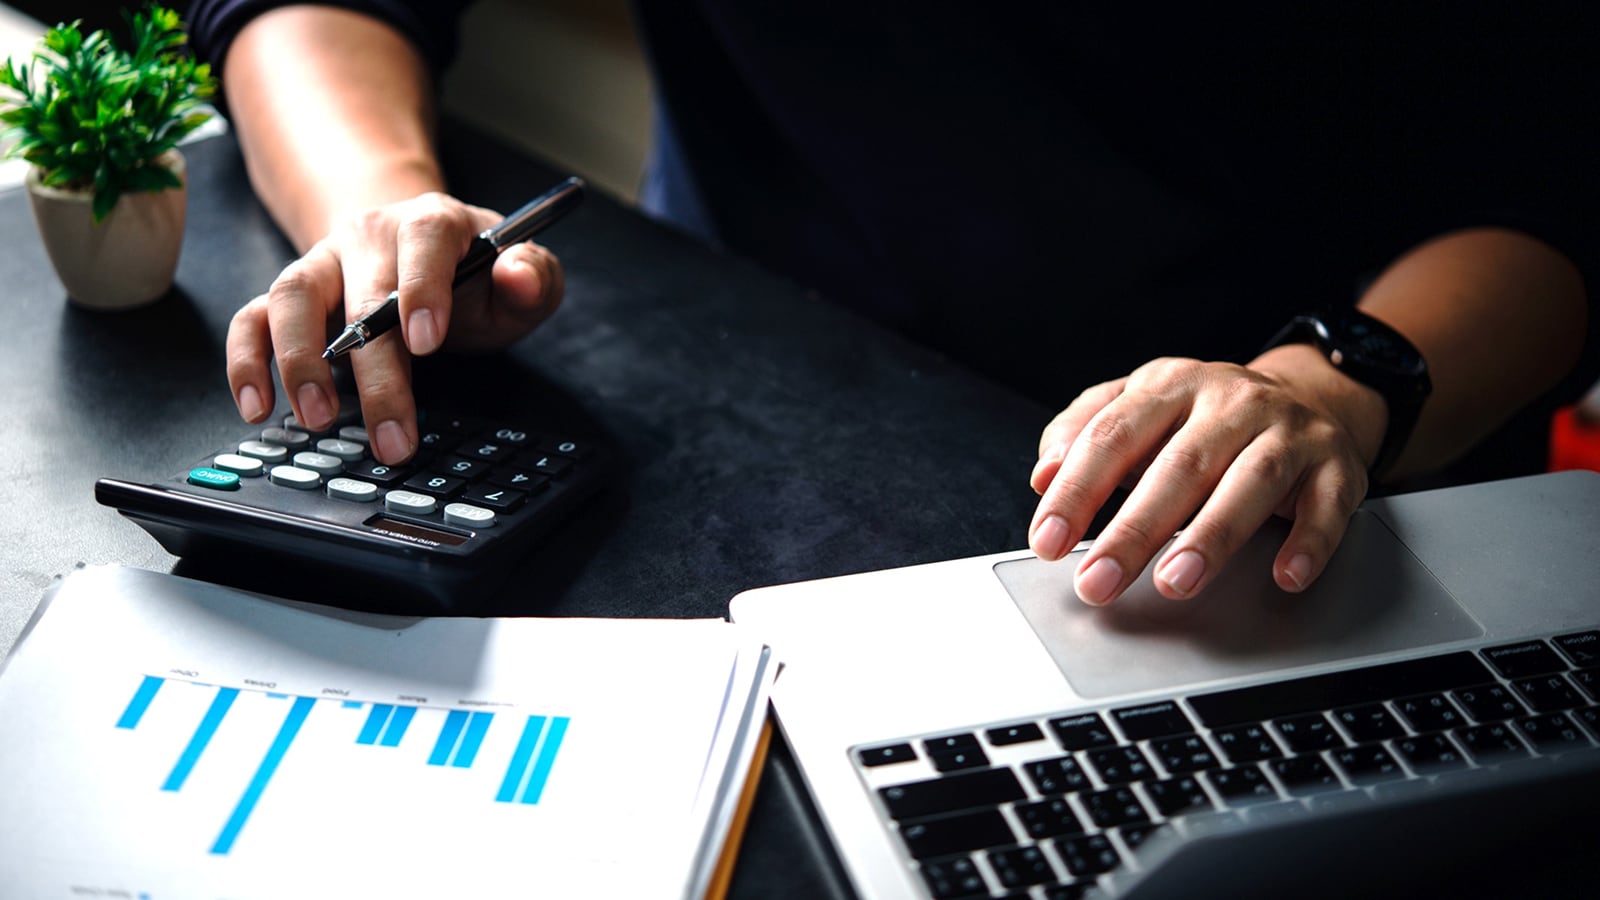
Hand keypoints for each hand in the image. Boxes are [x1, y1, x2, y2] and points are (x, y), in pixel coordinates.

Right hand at [225, 192, 565, 462]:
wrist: (416, 245)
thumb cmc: (473, 272)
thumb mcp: (519, 273)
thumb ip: (533, 277)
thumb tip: (520, 276)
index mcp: (430, 222)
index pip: (424, 242)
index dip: (423, 288)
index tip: (426, 342)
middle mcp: (368, 235)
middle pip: (363, 294)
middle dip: (375, 371)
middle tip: (391, 437)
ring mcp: (322, 262)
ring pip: (292, 297)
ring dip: (298, 360)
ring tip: (317, 419)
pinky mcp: (290, 295)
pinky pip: (253, 317)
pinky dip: (247, 359)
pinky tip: (256, 405)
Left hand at [1027, 353, 1381, 604]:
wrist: (1305, 394)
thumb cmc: (1202, 418)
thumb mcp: (1138, 406)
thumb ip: (1083, 432)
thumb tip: (1043, 473)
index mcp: (1171, 386)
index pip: (1113, 437)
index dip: (1077, 491)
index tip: (1048, 540)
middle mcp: (1231, 402)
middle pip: (1178, 467)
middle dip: (1134, 531)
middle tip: (1098, 582)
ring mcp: (1288, 432)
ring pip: (1250, 483)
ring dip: (1212, 537)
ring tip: (1174, 583)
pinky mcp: (1336, 466)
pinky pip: (1328, 506)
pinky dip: (1309, 543)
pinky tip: (1284, 576)